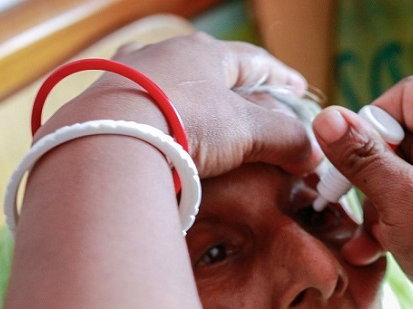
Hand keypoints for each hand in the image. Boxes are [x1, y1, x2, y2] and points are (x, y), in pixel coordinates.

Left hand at [38, 32, 318, 177]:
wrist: (106, 143)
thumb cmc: (183, 124)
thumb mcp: (245, 131)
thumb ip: (284, 138)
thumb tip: (312, 153)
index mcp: (202, 52)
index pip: (252, 61)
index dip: (279, 77)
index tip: (298, 89)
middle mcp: (161, 55)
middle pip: (209, 71)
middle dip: (235, 90)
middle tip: (255, 108)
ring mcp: (126, 78)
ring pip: (170, 86)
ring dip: (192, 104)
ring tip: (207, 124)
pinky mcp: (99, 106)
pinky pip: (140, 110)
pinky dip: (159, 122)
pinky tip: (163, 137)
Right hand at [312, 77, 412, 308]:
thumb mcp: (400, 197)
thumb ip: (361, 157)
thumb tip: (326, 118)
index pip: (406, 96)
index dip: (373, 118)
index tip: (355, 155)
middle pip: (392, 138)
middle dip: (366, 173)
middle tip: (352, 198)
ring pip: (389, 177)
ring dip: (371, 206)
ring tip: (375, 233)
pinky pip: (399, 206)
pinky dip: (381, 226)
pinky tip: (369, 251)